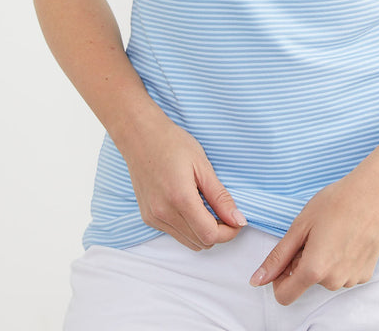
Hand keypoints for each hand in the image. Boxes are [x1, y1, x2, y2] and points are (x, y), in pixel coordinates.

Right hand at [120, 106, 246, 250]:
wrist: (140, 136)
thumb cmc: (172, 143)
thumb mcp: (202, 165)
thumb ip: (220, 197)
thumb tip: (238, 220)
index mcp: (180, 198)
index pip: (209, 235)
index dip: (229, 232)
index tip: (236, 219)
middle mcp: (163, 213)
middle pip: (200, 243)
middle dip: (218, 232)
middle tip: (224, 210)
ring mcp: (153, 218)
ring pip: (188, 242)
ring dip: (203, 231)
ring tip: (207, 206)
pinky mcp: (148, 218)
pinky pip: (175, 234)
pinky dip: (188, 227)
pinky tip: (190, 205)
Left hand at [249, 161, 378, 304]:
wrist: (374, 194)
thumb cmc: (336, 203)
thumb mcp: (300, 226)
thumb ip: (278, 257)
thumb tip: (257, 280)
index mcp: (314, 270)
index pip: (284, 296)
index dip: (279, 278)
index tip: (287, 258)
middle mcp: (334, 281)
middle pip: (306, 283)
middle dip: (304, 263)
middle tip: (314, 234)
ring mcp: (352, 279)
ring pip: (325, 278)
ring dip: (323, 262)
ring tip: (332, 233)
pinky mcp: (366, 274)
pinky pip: (343, 274)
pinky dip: (340, 261)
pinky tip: (347, 238)